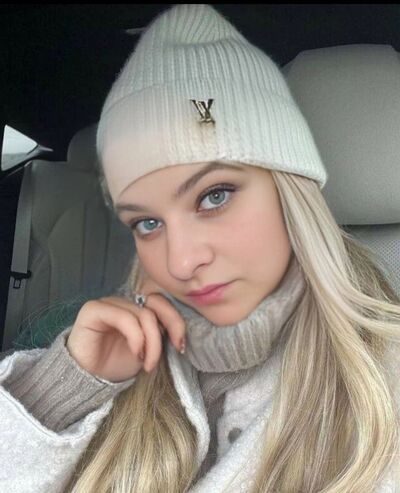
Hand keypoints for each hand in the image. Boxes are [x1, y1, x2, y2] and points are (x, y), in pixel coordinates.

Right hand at [66, 292, 185, 382]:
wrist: (88, 380)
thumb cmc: (116, 364)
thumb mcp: (148, 350)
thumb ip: (161, 334)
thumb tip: (180, 330)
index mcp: (137, 308)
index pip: (162, 302)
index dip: (177, 321)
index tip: (181, 346)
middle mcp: (124, 302)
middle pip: (156, 303)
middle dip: (172, 326)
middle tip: (175, 350)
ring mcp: (109, 303)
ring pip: (143, 314)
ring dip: (152, 341)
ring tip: (147, 363)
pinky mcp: (93, 309)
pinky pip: (124, 318)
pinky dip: (136, 337)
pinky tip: (136, 353)